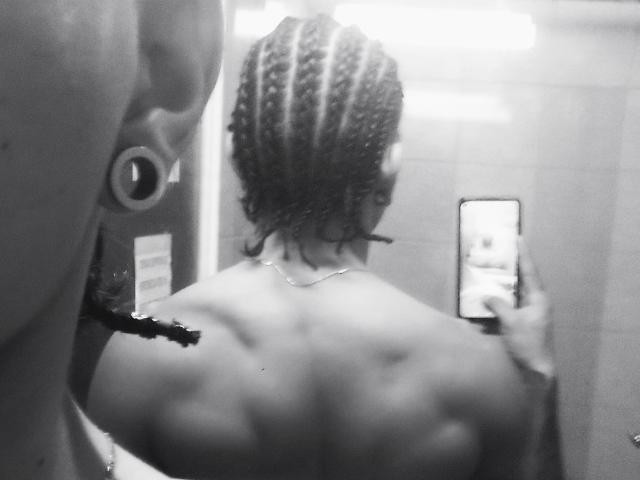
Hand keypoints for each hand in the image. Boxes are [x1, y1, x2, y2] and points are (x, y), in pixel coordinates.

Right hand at [484, 238, 554, 378]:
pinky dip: (497, 306)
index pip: (530, 271)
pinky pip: (508, 309)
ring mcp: (529, 314)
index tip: (518, 238)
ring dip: (500, 289)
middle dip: (509, 269)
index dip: (523, 254)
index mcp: (538, 298)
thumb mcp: (511, 322)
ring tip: (488, 277)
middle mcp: (536, 303)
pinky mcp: (522, 324)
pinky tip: (485, 307)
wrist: (537, 371)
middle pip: (521, 280)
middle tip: (499, 254)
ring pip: (512, 295)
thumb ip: (498, 305)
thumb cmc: (529, 344)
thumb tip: (486, 296)